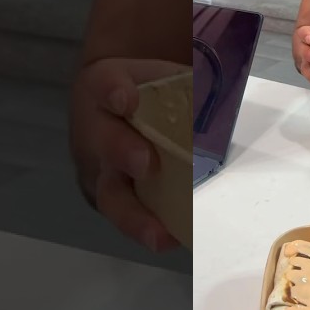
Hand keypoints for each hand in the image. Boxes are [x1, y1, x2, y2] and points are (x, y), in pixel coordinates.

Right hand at [70, 57, 184, 251]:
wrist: (112, 100)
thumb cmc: (141, 87)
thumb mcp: (156, 70)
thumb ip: (179, 79)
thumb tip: (216, 92)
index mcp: (103, 88)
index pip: (107, 85)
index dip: (116, 93)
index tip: (127, 99)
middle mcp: (93, 131)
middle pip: (102, 144)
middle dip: (122, 154)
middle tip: (145, 164)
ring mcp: (97, 170)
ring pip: (108, 194)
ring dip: (133, 215)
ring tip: (158, 234)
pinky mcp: (108, 198)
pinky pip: (124, 214)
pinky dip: (146, 229)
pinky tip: (170, 239)